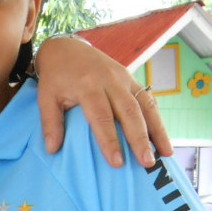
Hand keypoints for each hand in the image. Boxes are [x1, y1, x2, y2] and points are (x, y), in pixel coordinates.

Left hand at [35, 35, 172, 167]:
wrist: (65, 48)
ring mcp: (124, 77)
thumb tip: (52, 150)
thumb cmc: (55, 77)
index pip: (101, 116)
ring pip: (145, 105)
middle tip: (147, 163)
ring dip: (157, 130)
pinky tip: (163, 138)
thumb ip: (50, 123)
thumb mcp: (46, 97)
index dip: (110, 140)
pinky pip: (148, 99)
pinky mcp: (131, 78)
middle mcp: (109, 80)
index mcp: (87, 85)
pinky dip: (157, 119)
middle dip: (140, 139)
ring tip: (165, 154)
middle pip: (129, 111)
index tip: (117, 162)